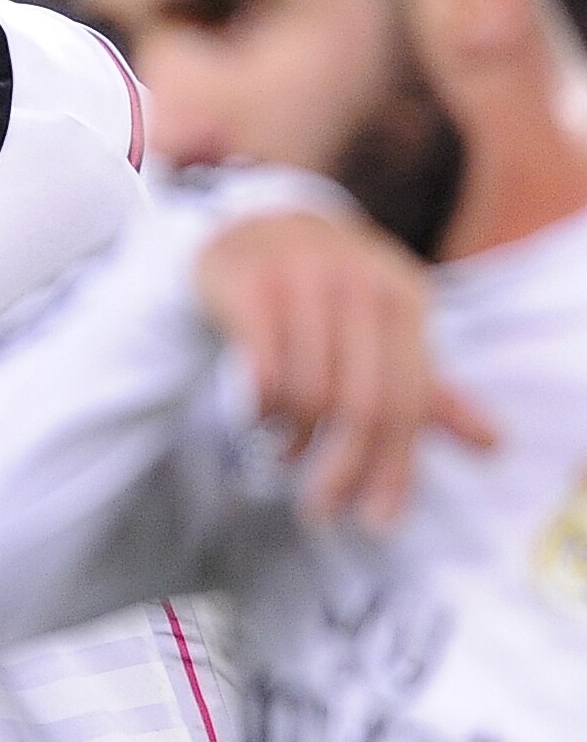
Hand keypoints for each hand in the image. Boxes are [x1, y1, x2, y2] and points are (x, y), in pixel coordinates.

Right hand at [196, 212, 497, 528]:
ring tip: (285, 454)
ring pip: (307, 391)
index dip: (394, 468)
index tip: (376, 519)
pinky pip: (260, 368)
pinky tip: (257, 420)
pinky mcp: (248, 282)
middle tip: (321, 510)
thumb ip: (428, 387)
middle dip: (343, 470)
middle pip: (359, 405)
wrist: (258, 222)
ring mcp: (300, 279)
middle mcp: (357, 284)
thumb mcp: (385, 328)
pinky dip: (260, 409)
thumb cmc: (330, 291)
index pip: (408, 402)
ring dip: (294, 440)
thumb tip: (493, 445)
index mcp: (403, 298)